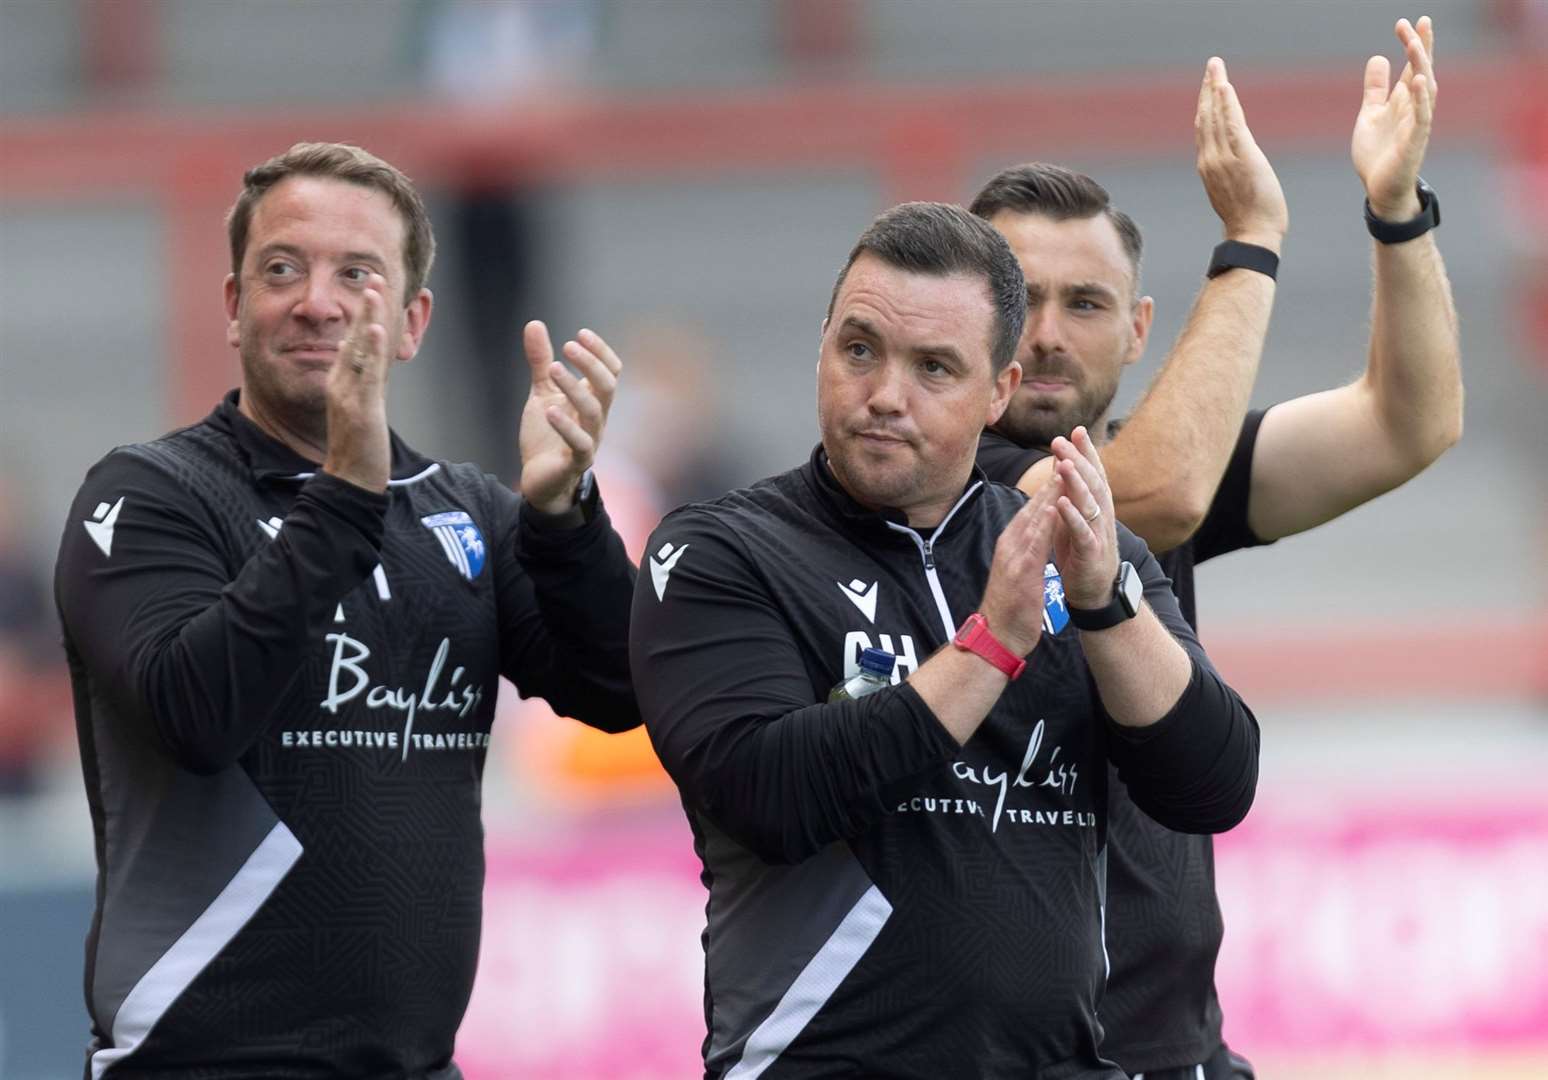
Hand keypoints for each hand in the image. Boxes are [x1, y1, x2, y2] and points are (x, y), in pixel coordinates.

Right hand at [322, 273, 391, 492]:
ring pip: (356, 349)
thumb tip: (359, 356)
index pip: (356, 338)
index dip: (367, 311)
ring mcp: (348, 393)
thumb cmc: (358, 445)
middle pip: (354, 336)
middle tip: (376, 274)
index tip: (377, 284)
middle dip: (366, 305)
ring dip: (365, 317)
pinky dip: (367, 350)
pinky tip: (372, 329)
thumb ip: (362, 380)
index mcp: (344, 379)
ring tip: (375, 290)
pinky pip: (363, 375)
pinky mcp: (357, 408)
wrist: (351, 479)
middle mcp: (342, 381)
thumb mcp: (361, 404)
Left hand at [518, 321, 622, 513]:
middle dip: (591, 364)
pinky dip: (566, 426)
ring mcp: (589, 441)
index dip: (600, 352)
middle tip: (568, 346)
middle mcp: (596, 419)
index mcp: (592, 401)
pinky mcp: (576, 462)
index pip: (610, 372)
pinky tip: (550, 410)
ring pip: (593, 411)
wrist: (539, 480)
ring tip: (552, 369)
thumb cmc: (546, 437)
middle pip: (607, 387)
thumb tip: (535, 324)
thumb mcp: (541, 394)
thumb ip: (540, 362)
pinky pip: (579, 443)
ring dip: (574, 388)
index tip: (581, 334)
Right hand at [978, 476, 1059, 657]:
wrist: (996, 636)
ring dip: (1052, 491)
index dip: (1051, 483)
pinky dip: (1048, 520)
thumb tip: (1037, 535)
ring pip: (1036, 515)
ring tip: (1067, 467)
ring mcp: (1015, 554)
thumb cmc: (1010, 607)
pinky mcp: (1021, 569)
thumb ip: (1028, 550)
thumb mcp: (1020, 571)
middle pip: (1035, 503)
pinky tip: (1059, 505)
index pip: (1035, 506)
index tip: (1066, 461)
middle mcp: (1011, 541)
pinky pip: (1037, 540)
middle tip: (1068, 451)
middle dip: (1053, 477)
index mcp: (1012, 541)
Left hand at [1048, 427, 1119, 608]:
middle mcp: (1102, 516)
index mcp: (1097, 507)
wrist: (1093, 591)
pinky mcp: (1091, 553)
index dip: (1086, 452)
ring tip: (1064, 463)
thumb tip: (1065, 463)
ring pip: (1090, 503)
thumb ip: (1071, 491)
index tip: (1077, 430)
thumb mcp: (1075, 517)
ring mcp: (1098, 534)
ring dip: (1077, 483)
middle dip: (1078, 460)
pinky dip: (1072, 517)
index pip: (1093, 473)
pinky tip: (1061, 503)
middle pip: (1092, 482)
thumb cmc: (1080, 551)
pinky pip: (1082, 532)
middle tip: (1062, 439)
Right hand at [1195, 56, 1287, 250]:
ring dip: (1215, 89)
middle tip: (1212, 65)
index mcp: (1207, 167)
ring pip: (1216, 117)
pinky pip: (1232, 125)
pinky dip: (1227, 105)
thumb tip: (1234, 164)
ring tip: (1217, 67)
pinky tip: (1225, 87)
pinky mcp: (1242, 157)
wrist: (1252, 235)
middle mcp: (1210, 159)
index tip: (1209, 86)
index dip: (1205, 104)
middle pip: (1206, 117)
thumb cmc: (1247, 219)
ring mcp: (1224, 158)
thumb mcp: (1232, 191)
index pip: (1204, 128)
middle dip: (1207, 89)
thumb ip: (1228, 172)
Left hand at [1352, 16, 1436, 220]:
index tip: (1410, 21)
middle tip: (1415, 22)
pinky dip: (1421, 99)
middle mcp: (1414, 108)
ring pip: (1425, 90)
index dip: (1414, 43)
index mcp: (1404, 101)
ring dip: (1421, 66)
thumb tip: (1378, 56)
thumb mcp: (1371, 114)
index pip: (1413, 66)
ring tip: (1415, 44)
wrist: (1380, 189)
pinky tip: (1420, 81)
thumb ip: (1375, 88)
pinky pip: (1421, 117)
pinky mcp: (1414, 142)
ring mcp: (1416, 124)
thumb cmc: (1378, 154)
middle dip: (1419, 46)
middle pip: (1422, 70)